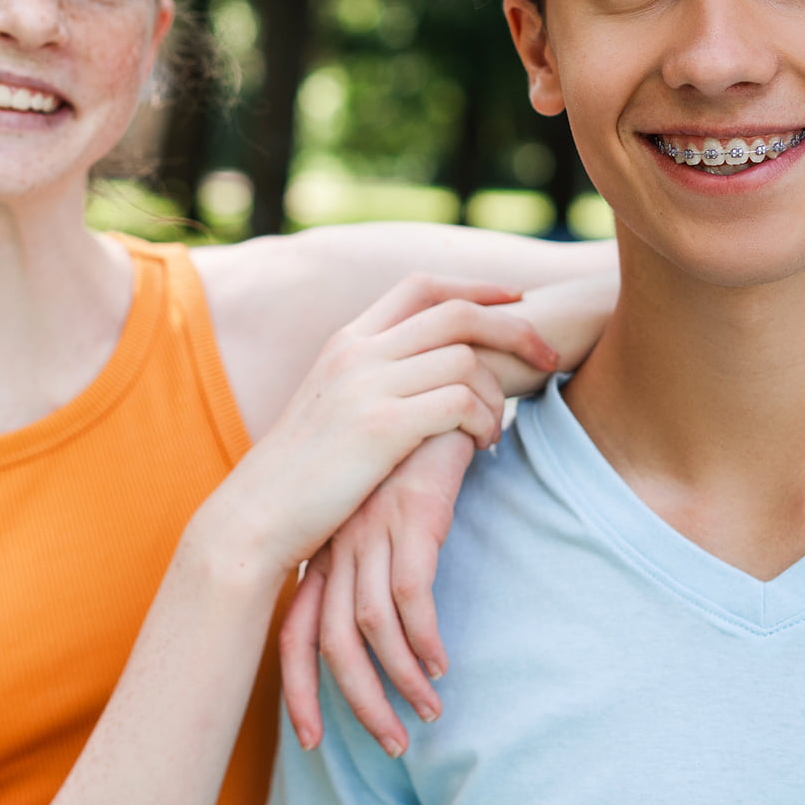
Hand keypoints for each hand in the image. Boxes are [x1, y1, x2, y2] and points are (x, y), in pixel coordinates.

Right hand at [196, 276, 555, 585]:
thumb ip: (372, 381)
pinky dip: (484, 421)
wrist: (256, 516)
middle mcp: (358, 351)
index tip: (516, 302)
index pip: (422, 288)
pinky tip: (481, 447)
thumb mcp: (331, 409)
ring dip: (498, 394)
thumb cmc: (301, 476)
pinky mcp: (381, 427)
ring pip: (465, 360)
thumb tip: (423, 375)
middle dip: (516, 330)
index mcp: (346, 341)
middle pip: (458, 313)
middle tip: (549, 357)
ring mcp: (368, 385)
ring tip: (494, 431)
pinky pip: (459, 403)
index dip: (477, 289)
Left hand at [279, 431, 474, 755]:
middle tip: (390, 745)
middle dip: (356, 702)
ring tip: (428, 711)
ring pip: (371, 625)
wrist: (442, 388)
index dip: (298, 690)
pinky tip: (442, 663)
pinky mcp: (410, 515)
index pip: (293, 631)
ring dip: (400, 679)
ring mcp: (370, 529)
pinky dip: (424, 637)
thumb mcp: (381, 513)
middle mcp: (338, 542)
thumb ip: (370, 562)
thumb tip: (377, 630)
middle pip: (329, 641)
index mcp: (325, 547)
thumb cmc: (416, 458)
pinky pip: (411, 593)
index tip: (312, 740)